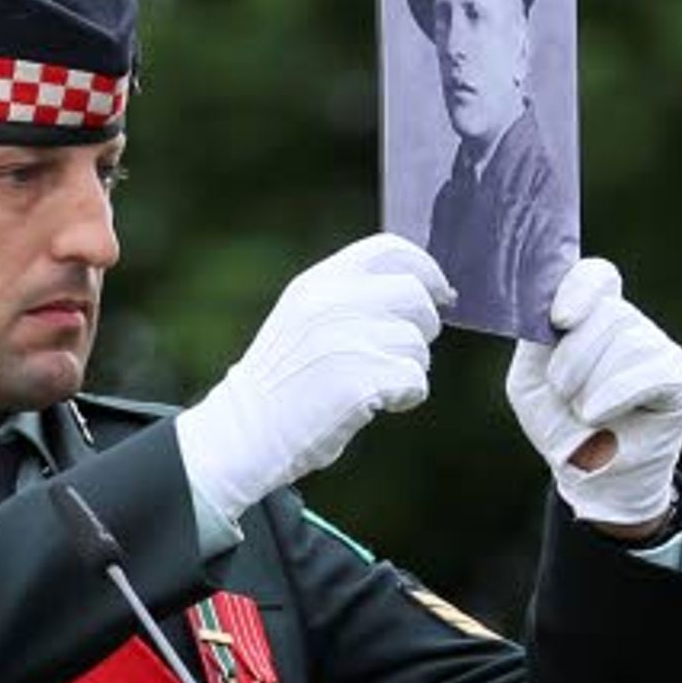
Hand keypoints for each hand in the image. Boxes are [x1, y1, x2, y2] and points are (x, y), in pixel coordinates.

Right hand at [173, 233, 451, 534]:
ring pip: (418, 345)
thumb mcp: (304, 319)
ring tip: (373, 384)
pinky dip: (405, 397)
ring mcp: (346, 340)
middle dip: (422, 327)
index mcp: (318, 282)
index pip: (389, 249)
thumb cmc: (280, 383)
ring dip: (409, 368)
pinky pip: (415, 381)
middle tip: (401, 354)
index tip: (438, 293)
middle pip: (415, 295)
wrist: (243, 433)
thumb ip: (350, 297)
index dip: (425, 268)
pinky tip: (374, 405)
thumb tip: (428, 293)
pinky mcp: (359, 380)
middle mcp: (332, 303)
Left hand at [507, 258, 681, 533]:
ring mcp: (658, 349)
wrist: (589, 477)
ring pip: (627, 340)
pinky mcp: (679, 380)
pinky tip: (598, 414)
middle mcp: (630, 326)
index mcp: (592, 317)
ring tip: (583, 411)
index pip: (597, 276)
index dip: (580, 287)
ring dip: (590, 382)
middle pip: (608, 312)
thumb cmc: (559, 424)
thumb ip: (536, 338)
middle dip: (572, 356)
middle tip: (563, 390)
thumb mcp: (530, 379)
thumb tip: (551, 304)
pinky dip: (614, 394)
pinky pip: (650, 371)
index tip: (559, 319)